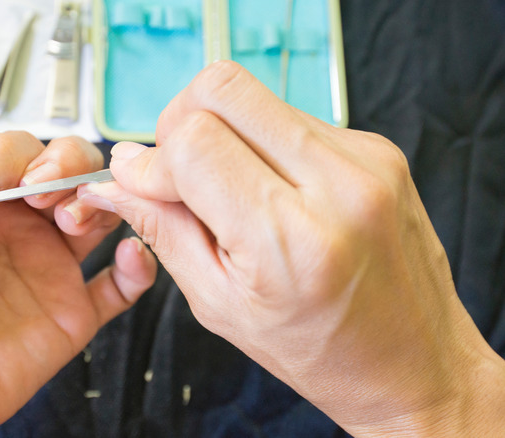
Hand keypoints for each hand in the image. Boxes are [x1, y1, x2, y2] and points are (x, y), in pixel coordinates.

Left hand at [0, 63, 155, 436]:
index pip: (20, 150)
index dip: (8, 155)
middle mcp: (20, 231)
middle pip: (72, 175)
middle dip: (68, 170)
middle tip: (43, 193)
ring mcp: (48, 273)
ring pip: (103, 219)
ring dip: (106, 205)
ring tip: (80, 217)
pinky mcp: (70, 317)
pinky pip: (119, 289)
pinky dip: (138, 270)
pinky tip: (132, 256)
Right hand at [79, 61, 504, 435]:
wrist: (414, 362)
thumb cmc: (321, 350)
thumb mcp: (222, 305)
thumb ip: (163, 232)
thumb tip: (120, 182)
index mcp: (289, 237)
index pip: (194, 143)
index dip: (151, 160)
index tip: (140, 181)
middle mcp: (335, 184)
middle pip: (222, 90)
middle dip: (179, 123)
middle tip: (176, 170)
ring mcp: (364, 159)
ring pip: (256, 98)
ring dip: (222, 134)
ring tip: (228, 190)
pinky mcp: (376, 149)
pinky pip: (292, 118)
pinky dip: (262, 145)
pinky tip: (270, 191)